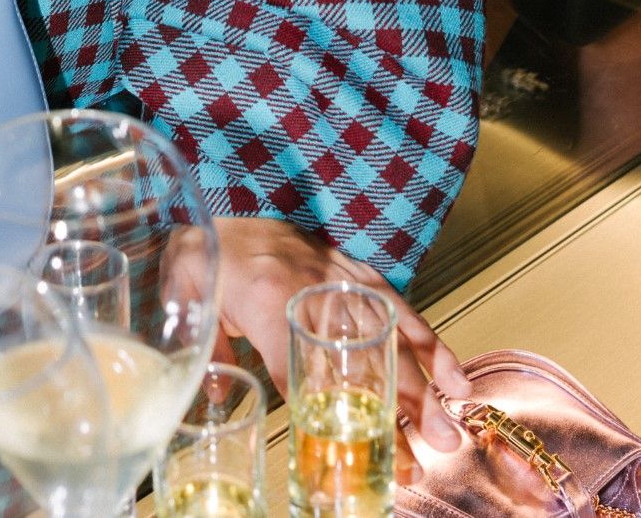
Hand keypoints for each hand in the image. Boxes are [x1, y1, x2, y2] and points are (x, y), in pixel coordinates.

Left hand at [213, 217, 469, 456]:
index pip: (298, 366)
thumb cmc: (207, 250)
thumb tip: (221, 395)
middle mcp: (312, 289)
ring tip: (448, 428)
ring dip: (424, 385)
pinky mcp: (352, 270)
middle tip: (431, 447)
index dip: (319, 410)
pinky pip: (397, 304)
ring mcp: (338, 278)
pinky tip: (451, 373)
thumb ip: (208, 346)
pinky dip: (428, 339)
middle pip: (363, 356)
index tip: (341, 447)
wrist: (223, 193)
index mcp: (267, 299)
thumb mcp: (188, 295)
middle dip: (401, 406)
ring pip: (390, 334)